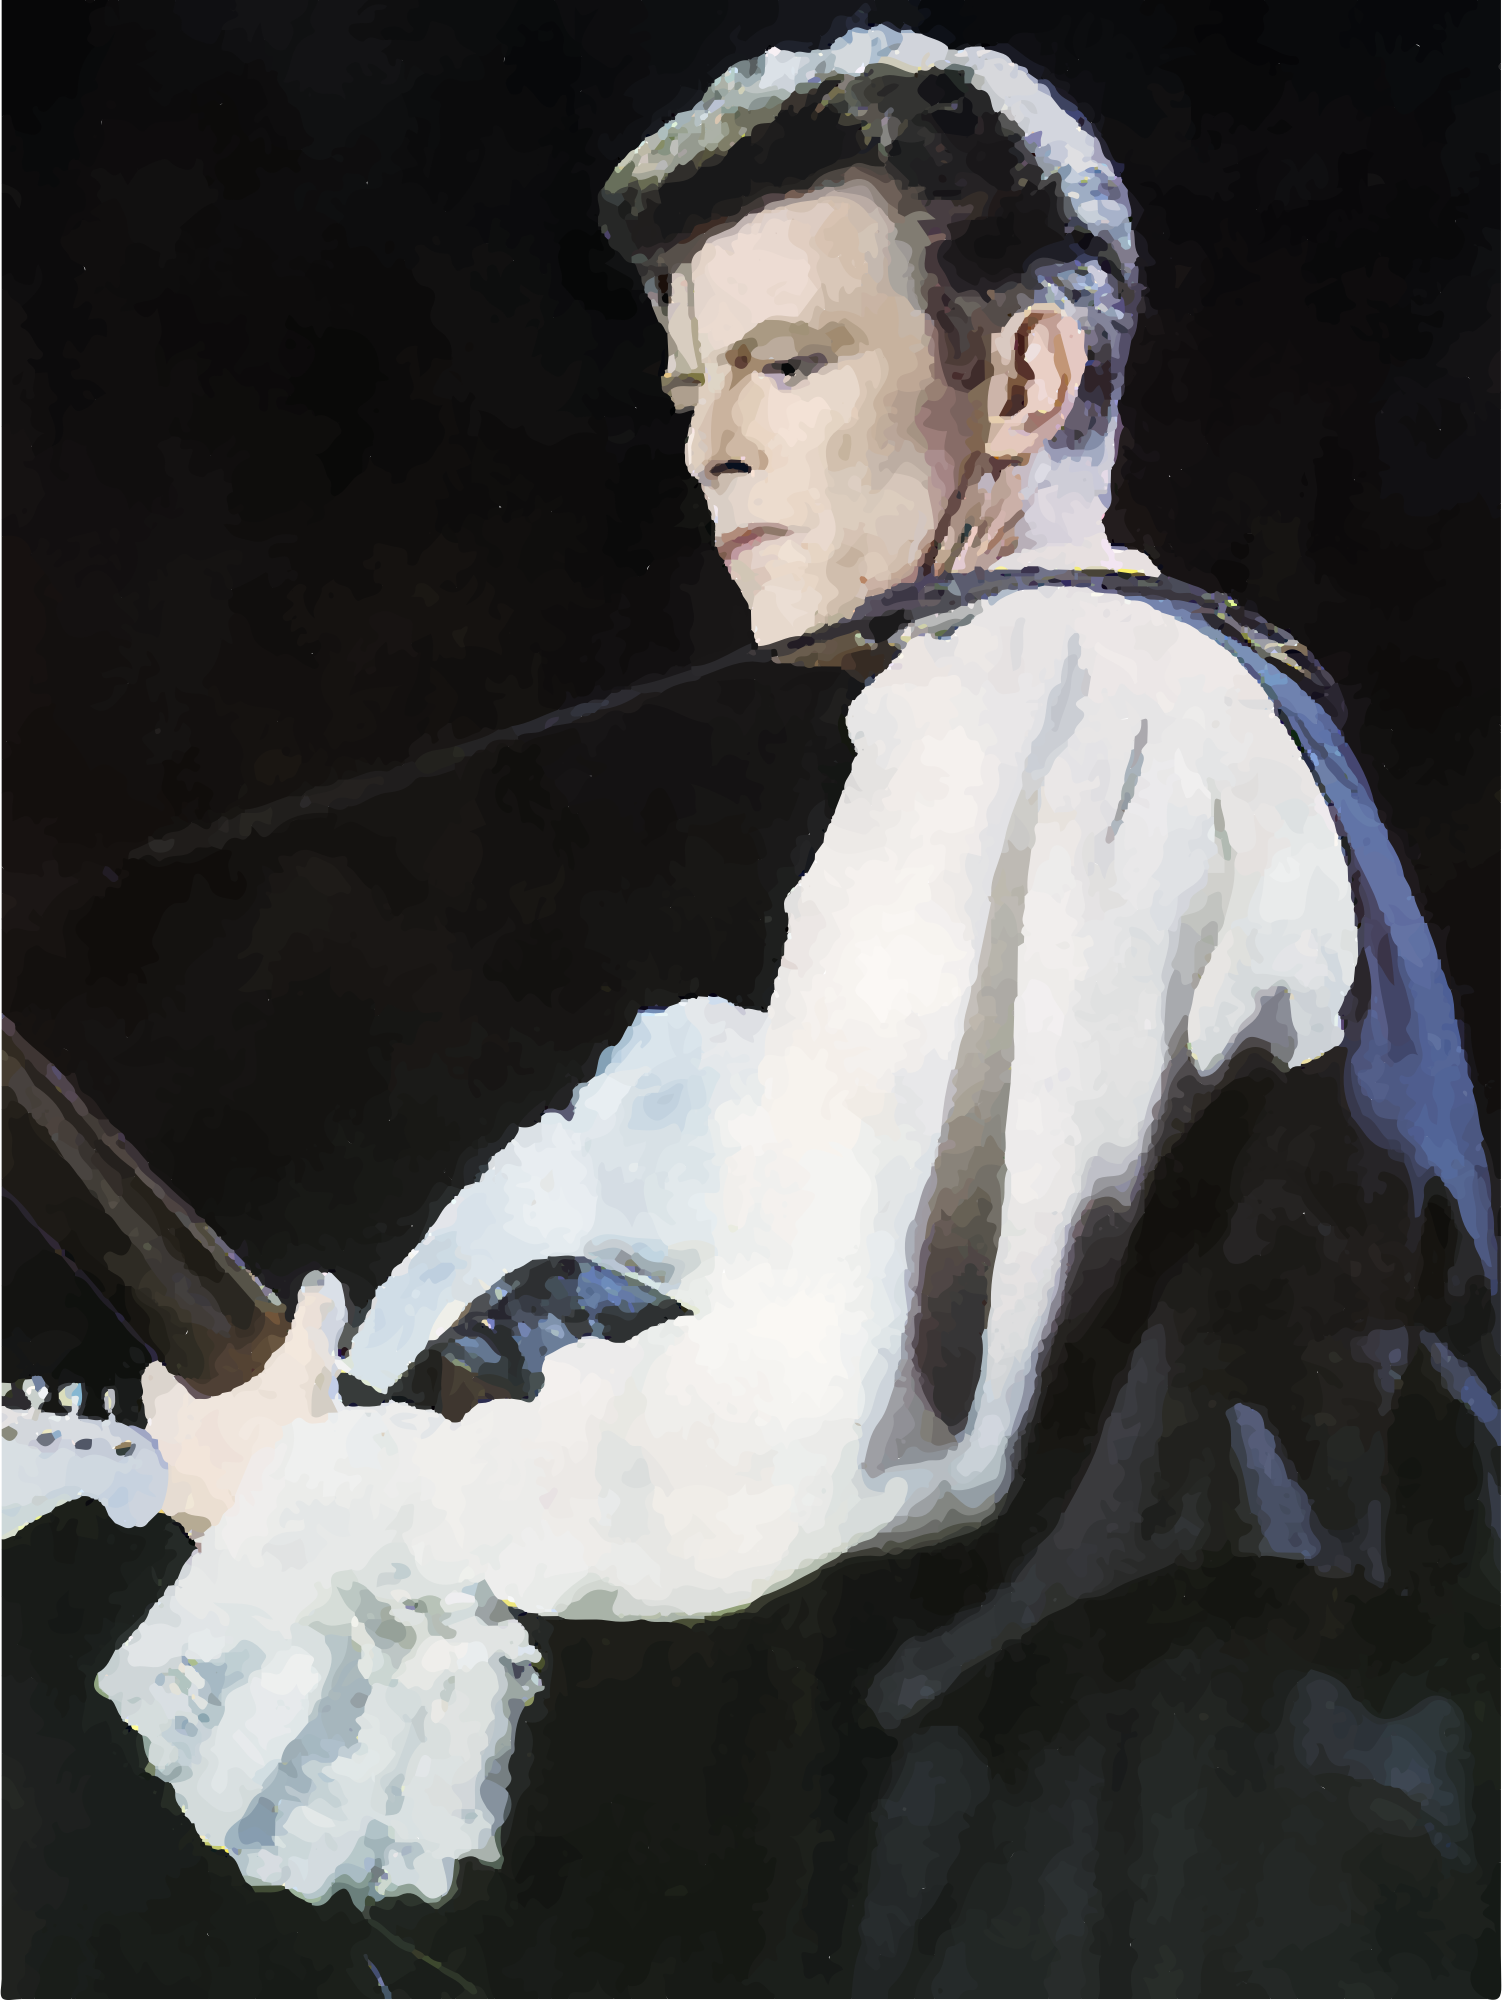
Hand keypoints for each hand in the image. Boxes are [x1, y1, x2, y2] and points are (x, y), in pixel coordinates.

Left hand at [142, 1273, 344, 1537]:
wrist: (307, 1523)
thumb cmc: (286, 1436)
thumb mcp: (305, 1370)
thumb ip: (312, 1323)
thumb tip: (322, 1280)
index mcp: (170, 1419)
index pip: (156, 1383)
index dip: (178, 1368)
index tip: (207, 1362)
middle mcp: (165, 1465)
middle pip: (171, 1428)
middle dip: (201, 1415)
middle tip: (244, 1398)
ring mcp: (186, 1509)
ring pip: (192, 1469)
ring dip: (218, 1457)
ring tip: (263, 1439)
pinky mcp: (214, 1538)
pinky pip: (217, 1505)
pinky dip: (237, 1491)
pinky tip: (273, 1480)